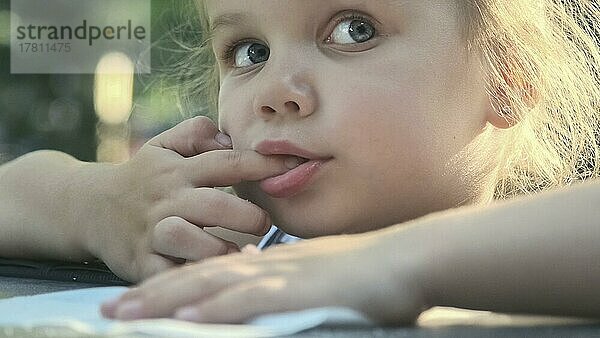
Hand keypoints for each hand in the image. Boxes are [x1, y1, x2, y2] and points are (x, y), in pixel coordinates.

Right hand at [81, 116, 298, 281]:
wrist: (87, 208)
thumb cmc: (140, 177)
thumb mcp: (162, 145)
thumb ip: (197, 132)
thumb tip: (230, 138)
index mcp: (177, 170)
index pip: (227, 163)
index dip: (263, 163)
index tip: (293, 165)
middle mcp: (166, 199)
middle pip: (214, 205)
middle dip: (247, 215)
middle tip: (264, 222)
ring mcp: (151, 231)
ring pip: (188, 240)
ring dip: (219, 249)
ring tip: (241, 252)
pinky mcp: (139, 261)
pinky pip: (166, 273)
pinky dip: (189, 277)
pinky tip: (210, 276)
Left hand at [101, 231, 427, 324]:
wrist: (406, 258)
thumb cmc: (369, 271)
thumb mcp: (318, 275)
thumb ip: (287, 282)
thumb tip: (262, 290)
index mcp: (270, 263)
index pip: (211, 272)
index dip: (171, 284)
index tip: (137, 298)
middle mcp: (267, 266)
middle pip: (199, 276)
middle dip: (151, 293)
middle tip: (109, 307)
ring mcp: (281, 276)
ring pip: (212, 285)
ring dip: (166, 299)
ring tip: (126, 312)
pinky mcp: (300, 290)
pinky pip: (250, 297)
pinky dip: (215, 305)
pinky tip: (186, 314)